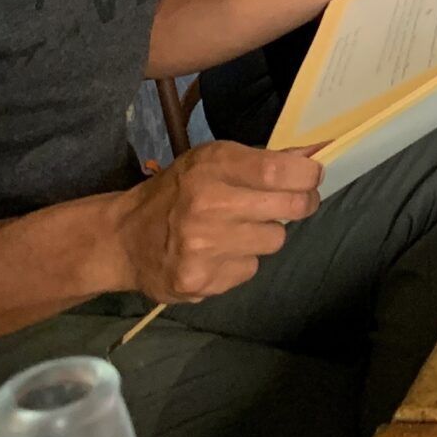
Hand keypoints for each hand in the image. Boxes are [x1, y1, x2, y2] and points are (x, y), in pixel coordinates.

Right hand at [108, 141, 321, 303]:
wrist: (123, 238)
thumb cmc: (176, 191)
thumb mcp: (212, 161)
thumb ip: (261, 160)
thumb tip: (313, 155)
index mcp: (211, 167)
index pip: (278, 171)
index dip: (307, 174)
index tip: (313, 176)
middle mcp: (207, 206)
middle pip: (288, 208)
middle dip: (301, 203)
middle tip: (294, 202)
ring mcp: (203, 247)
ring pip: (274, 241)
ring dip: (264, 235)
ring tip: (237, 228)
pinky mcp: (201, 281)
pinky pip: (249, 269)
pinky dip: (241, 261)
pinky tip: (217, 253)